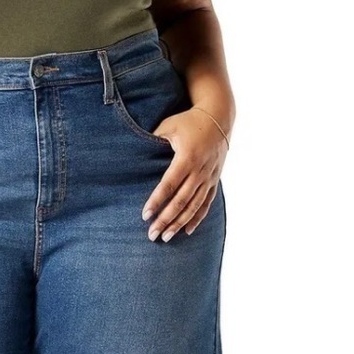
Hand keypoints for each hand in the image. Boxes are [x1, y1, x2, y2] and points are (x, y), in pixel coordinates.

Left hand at [142, 105, 229, 240]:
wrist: (220, 116)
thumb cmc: (189, 121)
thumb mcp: (169, 126)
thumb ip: (153, 141)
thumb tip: (134, 154)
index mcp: (187, 157)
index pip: (168, 185)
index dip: (156, 201)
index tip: (145, 215)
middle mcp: (199, 170)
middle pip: (180, 201)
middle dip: (165, 220)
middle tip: (151, 235)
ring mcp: (208, 177)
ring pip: (193, 206)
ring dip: (179, 223)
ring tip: (165, 237)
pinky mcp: (214, 180)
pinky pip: (206, 204)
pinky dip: (197, 219)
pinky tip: (186, 231)